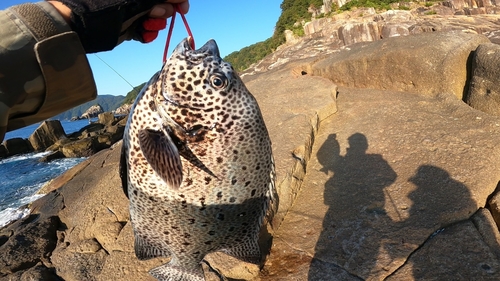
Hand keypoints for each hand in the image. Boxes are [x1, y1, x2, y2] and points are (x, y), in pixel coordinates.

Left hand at [47, 0, 189, 52]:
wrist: (76, 26)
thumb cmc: (102, 7)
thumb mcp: (136, 2)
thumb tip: (177, 0)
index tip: (183, 8)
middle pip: (161, 3)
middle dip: (164, 11)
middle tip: (156, 16)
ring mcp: (130, 10)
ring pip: (155, 17)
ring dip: (156, 24)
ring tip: (146, 26)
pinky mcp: (127, 25)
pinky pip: (145, 28)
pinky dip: (147, 33)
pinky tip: (142, 34)